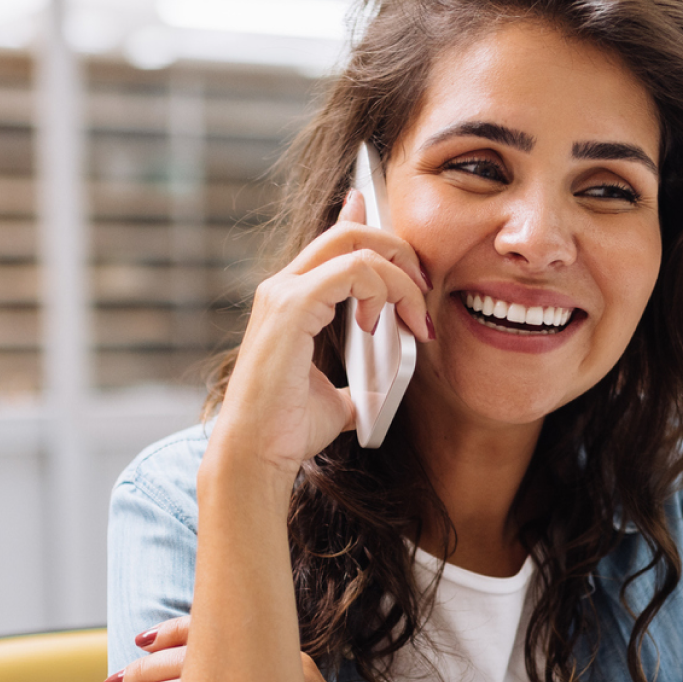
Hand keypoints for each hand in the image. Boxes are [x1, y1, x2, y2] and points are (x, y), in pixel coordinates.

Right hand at [208, 189, 432, 483]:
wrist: (258, 453)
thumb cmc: (288, 430)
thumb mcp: (336, 401)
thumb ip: (355, 386)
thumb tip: (376, 393)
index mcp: (291, 300)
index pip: (333, 241)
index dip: (370, 228)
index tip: (411, 262)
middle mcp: (283, 287)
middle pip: (350, 232)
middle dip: (399, 252)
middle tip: (423, 291)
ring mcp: (284, 293)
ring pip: (356, 246)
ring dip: (399, 277)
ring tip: (414, 317)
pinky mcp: (291, 307)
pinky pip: (352, 271)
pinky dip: (380, 290)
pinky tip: (378, 325)